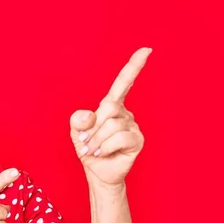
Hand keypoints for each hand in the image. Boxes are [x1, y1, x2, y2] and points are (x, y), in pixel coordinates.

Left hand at [70, 47, 151, 186]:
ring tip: (93, 150)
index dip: (134, 67)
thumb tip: (91, 116)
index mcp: (112, 106)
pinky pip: (119, 137)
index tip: (146, 50)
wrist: (96, 172)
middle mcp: (125, 113)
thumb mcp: (76, 132)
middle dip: (92, 127)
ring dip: (96, 140)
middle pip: (108, 107)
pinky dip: (105, 147)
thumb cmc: (89, 149)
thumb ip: (78, 119)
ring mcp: (133, 127)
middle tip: (85, 142)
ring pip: (112, 125)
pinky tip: (102, 153)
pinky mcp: (137, 141)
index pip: (123, 83)